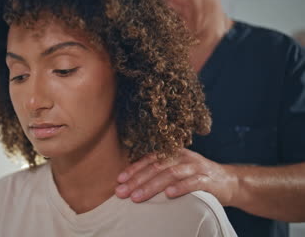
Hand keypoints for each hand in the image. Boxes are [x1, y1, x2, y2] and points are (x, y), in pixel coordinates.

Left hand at [115, 148, 238, 205]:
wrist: (230, 181)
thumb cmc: (197, 178)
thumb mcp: (177, 170)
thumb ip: (160, 173)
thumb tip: (133, 183)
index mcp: (173, 153)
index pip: (149, 159)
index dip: (134, 169)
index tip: (119, 180)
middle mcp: (183, 157)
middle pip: (156, 167)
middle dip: (137, 180)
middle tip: (122, 192)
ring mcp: (196, 167)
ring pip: (171, 174)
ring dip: (152, 186)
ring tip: (137, 197)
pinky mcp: (209, 180)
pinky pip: (193, 182)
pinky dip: (180, 188)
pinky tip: (168, 195)